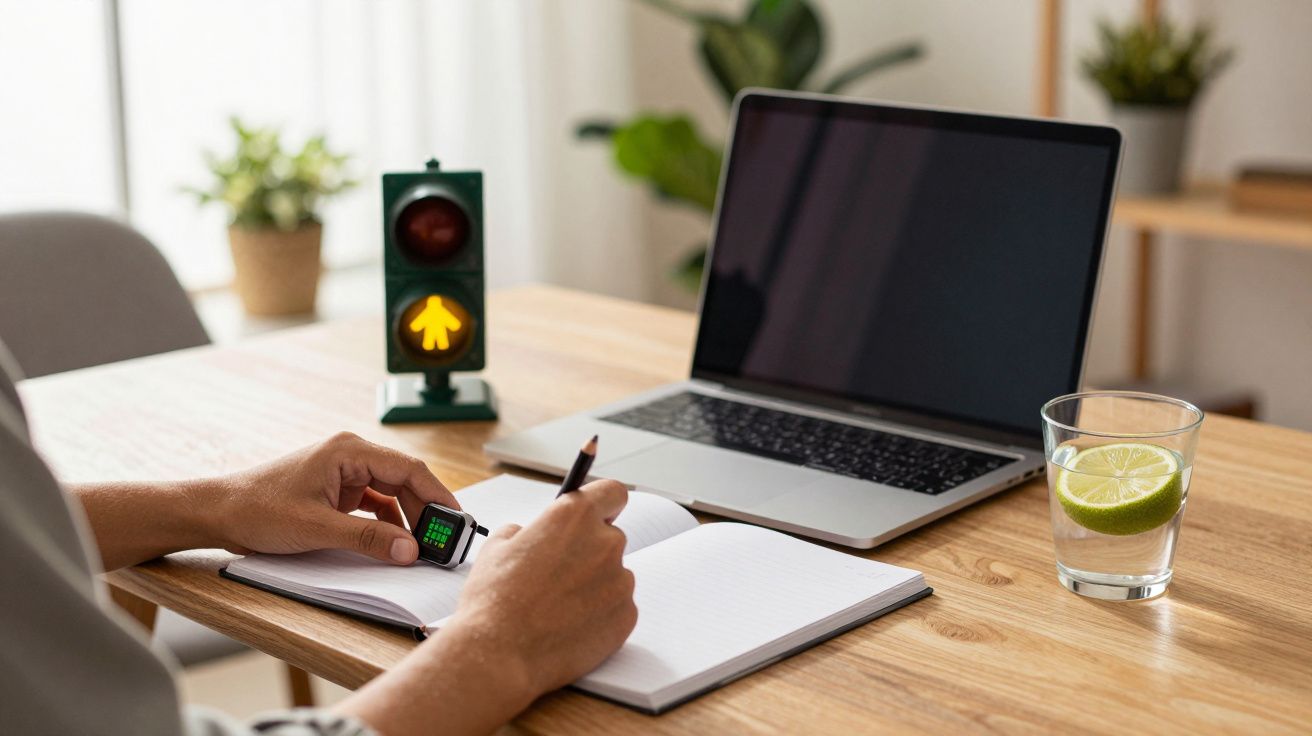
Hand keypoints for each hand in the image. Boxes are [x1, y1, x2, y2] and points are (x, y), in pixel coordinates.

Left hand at [207, 432, 457, 563]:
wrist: (217, 513)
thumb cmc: (256, 509)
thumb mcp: (317, 528)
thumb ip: (368, 538)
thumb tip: (410, 549)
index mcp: (349, 450)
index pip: (410, 470)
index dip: (438, 496)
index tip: (456, 522)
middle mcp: (351, 455)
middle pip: (405, 481)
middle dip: (426, 511)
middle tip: (443, 541)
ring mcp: (344, 473)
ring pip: (392, 493)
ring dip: (408, 519)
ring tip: (423, 546)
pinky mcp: (336, 491)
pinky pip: (375, 504)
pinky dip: (388, 523)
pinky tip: (396, 542)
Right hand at [445, 479, 637, 693]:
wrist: (500, 655)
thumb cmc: (494, 601)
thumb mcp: (497, 547)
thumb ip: (526, 531)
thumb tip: (533, 536)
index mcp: (574, 517)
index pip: (612, 493)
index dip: (604, 504)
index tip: (599, 514)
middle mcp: (605, 543)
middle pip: (609, 538)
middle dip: (588, 553)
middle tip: (558, 576)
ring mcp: (620, 581)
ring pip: (613, 575)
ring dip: (594, 585)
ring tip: (558, 608)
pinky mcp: (626, 615)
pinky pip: (618, 606)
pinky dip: (600, 614)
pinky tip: (569, 626)